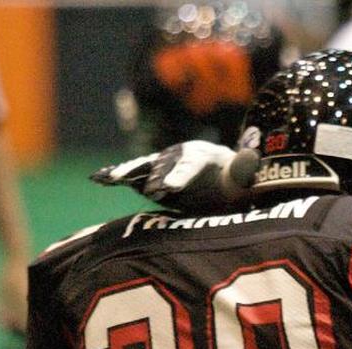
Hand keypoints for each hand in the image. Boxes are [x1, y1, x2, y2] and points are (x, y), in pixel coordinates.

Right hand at [90, 141, 259, 211]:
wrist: (220, 175)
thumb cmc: (233, 176)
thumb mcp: (243, 173)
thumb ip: (244, 168)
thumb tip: (252, 157)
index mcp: (200, 154)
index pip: (189, 164)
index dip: (179, 175)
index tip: (169, 187)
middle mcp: (177, 156)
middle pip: (161, 165)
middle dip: (151, 177)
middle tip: (145, 191)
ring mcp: (162, 165)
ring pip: (142, 168)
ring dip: (125, 173)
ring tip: (106, 178)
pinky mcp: (151, 177)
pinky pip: (132, 176)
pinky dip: (115, 176)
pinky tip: (99, 179)